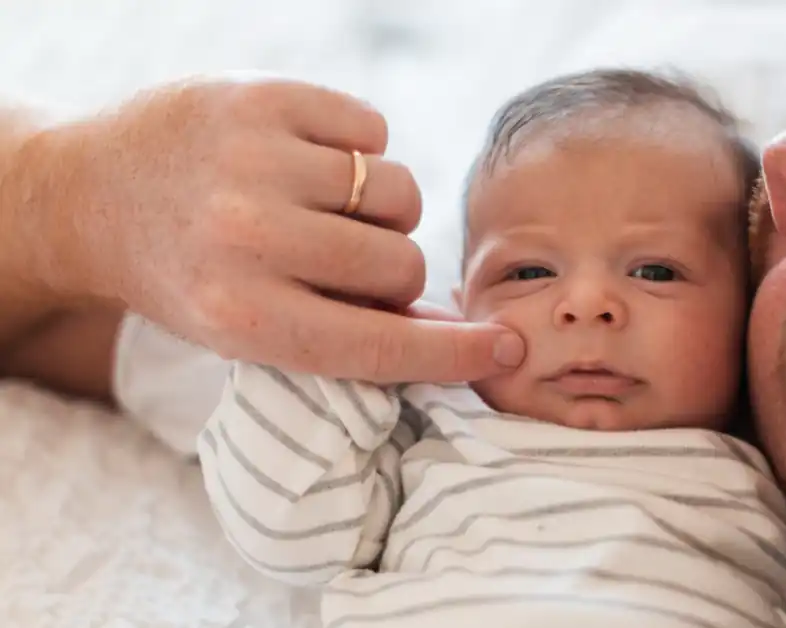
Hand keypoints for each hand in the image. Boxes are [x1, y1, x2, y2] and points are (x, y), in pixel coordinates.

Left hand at [17, 78, 524, 381]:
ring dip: (377, 208)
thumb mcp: (253, 327)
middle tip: (341, 261)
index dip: (451, 354)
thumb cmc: (189, 275)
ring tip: (322, 208)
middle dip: (389, 269)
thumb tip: (462, 339)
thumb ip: (352, 333)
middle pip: (401, 262)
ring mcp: (256, 160)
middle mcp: (247, 238)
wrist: (92, 192)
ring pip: (399, 193)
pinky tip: (307, 161)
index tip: (503, 351)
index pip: (378, 344)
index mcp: (242, 314)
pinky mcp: (264, 97)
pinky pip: (375, 130)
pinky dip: (358, 150)